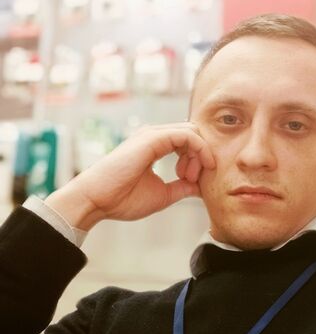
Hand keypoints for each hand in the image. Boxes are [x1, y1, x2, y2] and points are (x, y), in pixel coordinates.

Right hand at [45, 122, 214, 229]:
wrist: (96, 200)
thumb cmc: (122, 199)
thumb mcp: (163, 194)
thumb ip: (182, 188)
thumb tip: (200, 188)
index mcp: (156, 146)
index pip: (188, 142)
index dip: (197, 160)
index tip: (192, 182)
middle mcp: (155, 136)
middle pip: (193, 134)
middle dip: (200, 156)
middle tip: (192, 180)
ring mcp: (152, 135)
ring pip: (192, 132)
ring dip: (199, 155)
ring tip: (188, 178)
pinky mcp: (152, 138)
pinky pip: (187, 136)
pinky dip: (198, 151)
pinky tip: (192, 170)